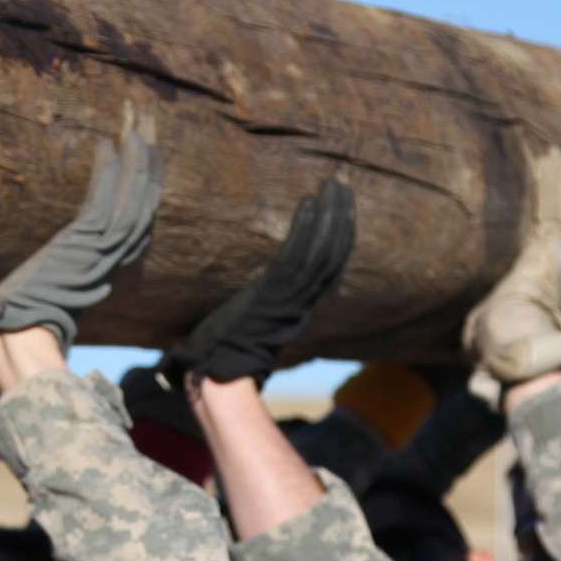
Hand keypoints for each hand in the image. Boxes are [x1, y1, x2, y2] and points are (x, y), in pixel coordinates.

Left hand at [0, 121, 163, 380]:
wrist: (18, 333)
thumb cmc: (27, 315)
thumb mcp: (55, 285)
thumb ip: (67, 268)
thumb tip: (60, 258)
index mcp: (107, 267)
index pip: (137, 225)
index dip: (146, 193)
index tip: (149, 165)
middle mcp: (111, 259)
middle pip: (143, 209)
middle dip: (149, 172)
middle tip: (150, 137)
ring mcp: (99, 252)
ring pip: (131, 202)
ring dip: (137, 165)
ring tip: (136, 133)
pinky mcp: (81, 245)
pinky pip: (102, 201)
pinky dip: (108, 172)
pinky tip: (108, 146)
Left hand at [171, 176, 354, 386]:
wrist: (219, 376)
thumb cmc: (226, 353)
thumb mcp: (253, 324)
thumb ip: (262, 308)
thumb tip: (255, 295)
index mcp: (298, 307)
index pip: (329, 266)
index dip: (339, 236)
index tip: (340, 208)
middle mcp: (301, 301)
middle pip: (333, 252)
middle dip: (341, 216)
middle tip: (342, 183)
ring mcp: (289, 297)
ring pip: (321, 249)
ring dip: (331, 214)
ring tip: (334, 185)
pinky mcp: (272, 292)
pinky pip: (296, 254)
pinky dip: (305, 228)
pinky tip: (308, 203)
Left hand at [461, 146, 560, 398]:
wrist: (517, 346)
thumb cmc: (505, 353)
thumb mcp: (497, 343)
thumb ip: (492, 343)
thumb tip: (472, 366)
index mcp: (559, 293)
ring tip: (559, 158)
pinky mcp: (548, 243)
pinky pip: (552, 204)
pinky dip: (553, 182)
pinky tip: (552, 159)